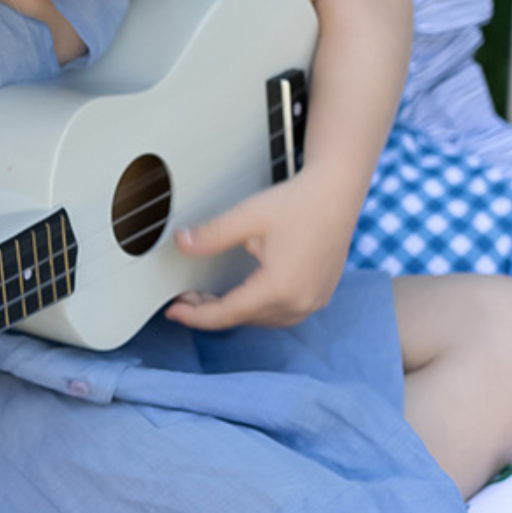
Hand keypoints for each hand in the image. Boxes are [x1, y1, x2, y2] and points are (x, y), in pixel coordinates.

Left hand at [164, 170, 355, 329]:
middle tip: (187, 296)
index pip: (226, 314)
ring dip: (234, 311)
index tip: (174, 311)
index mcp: (279, 287)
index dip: (195, 315)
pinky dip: (257, 308)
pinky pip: (281, 314)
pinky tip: (244, 295)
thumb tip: (181, 243)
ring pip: (261, 320)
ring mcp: (312, 302)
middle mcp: (299, 302)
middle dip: (211, 310)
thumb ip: (211, 235)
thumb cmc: (300, 202)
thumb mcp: (248, 217)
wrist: (337, 192)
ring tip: (210, 297)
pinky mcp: (319, 296)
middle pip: (243, 318)